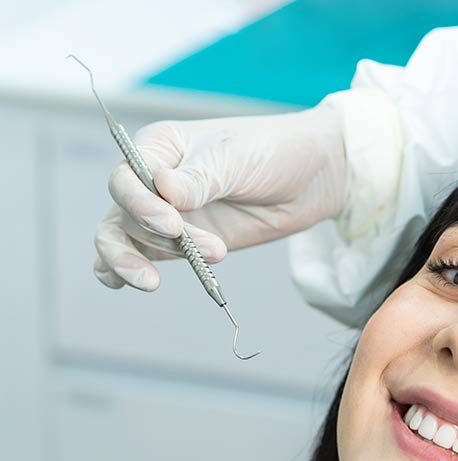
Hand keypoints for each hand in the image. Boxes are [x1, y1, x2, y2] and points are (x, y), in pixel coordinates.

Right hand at [94, 101, 348, 290]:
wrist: (307, 179)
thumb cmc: (270, 153)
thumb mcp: (236, 158)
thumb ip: (201, 178)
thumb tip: (164, 191)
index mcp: (159, 148)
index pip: (127, 178)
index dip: (141, 205)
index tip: (172, 225)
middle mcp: (153, 181)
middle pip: (124, 213)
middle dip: (150, 237)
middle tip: (186, 248)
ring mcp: (166, 214)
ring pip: (123, 237)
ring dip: (135, 261)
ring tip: (153, 282)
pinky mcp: (182, 243)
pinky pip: (141, 255)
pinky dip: (121, 270)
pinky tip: (118, 284)